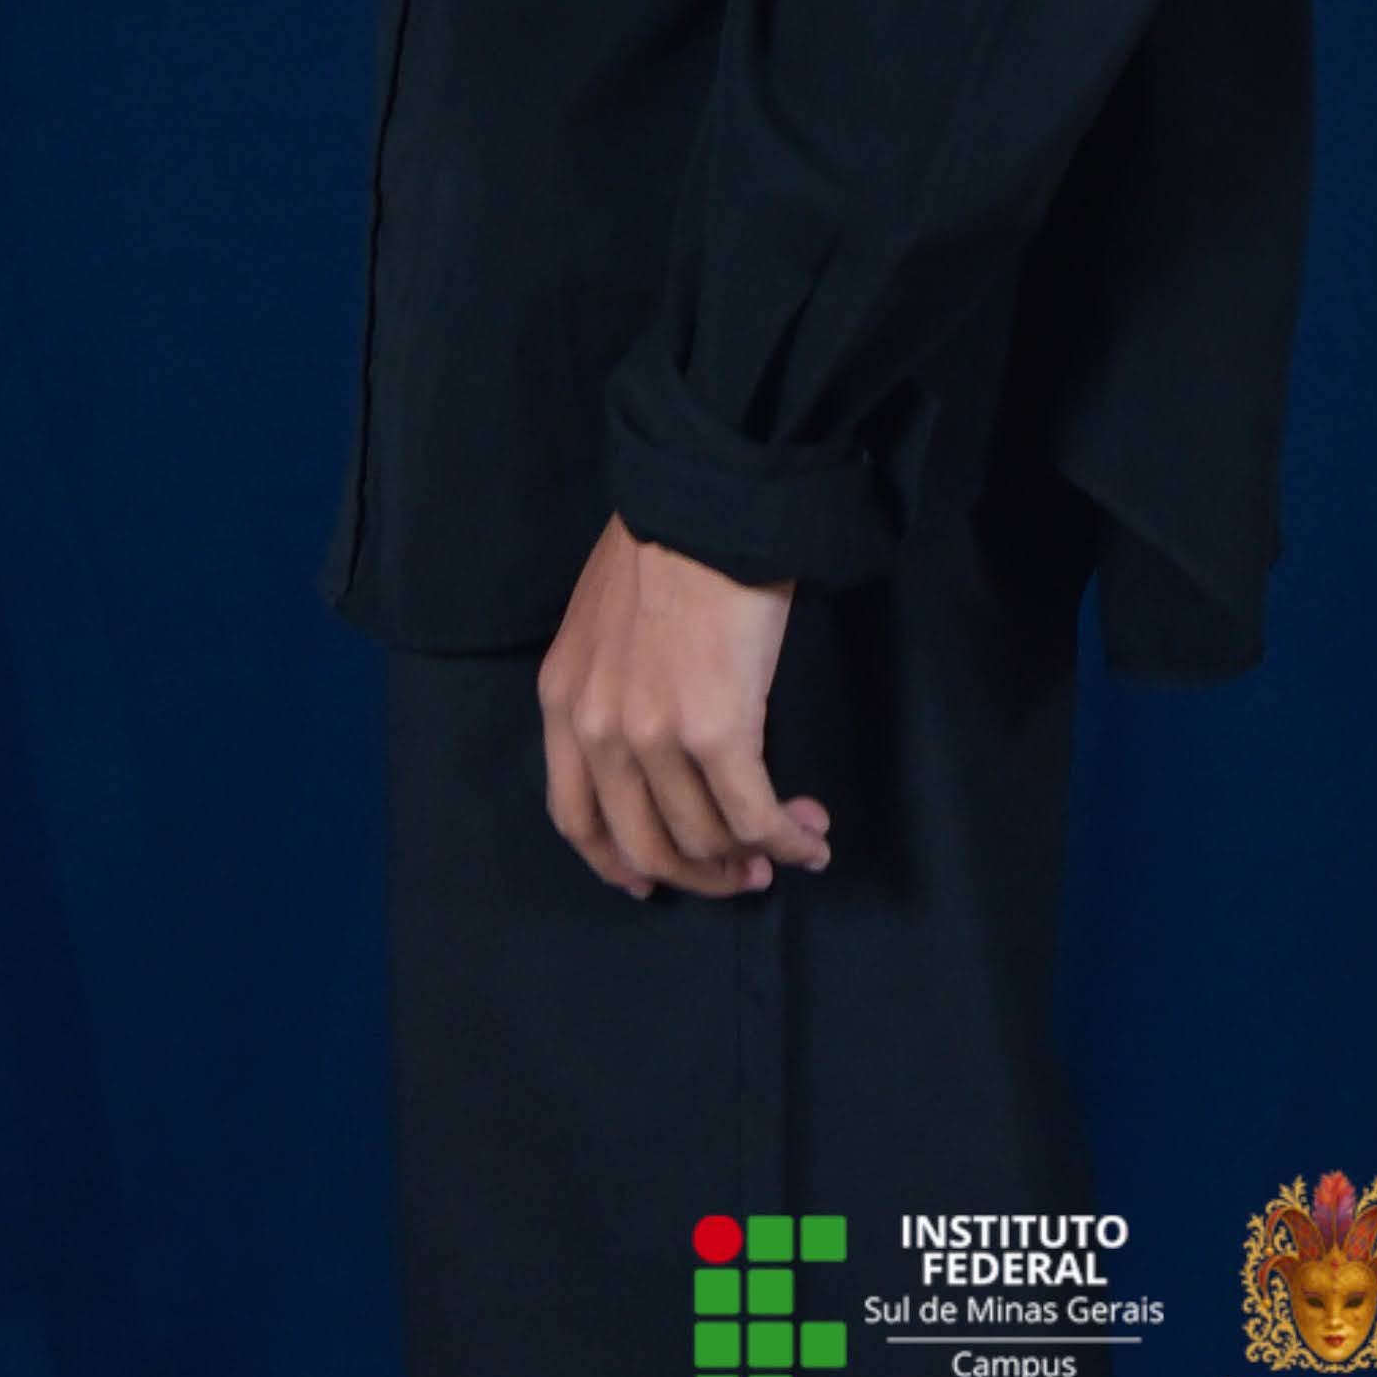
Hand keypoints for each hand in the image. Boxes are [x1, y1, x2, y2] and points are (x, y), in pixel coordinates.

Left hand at [535, 515, 832, 901]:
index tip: (650, 879)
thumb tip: (655, 726)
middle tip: (740, 875)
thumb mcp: (602, 616)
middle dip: (697, 872)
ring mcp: (654, 736)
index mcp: (564, 699)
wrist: (708, 496)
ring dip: (751, 857)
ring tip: (790, 848)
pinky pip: (753, 815)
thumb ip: (610, 680)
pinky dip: (787, 838)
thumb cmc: (667, 538)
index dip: (616, 861)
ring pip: (703, 837)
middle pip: (642, 842)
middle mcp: (598, 730)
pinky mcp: (717, 731)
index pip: (575, 816)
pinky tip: (812, 838)